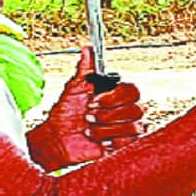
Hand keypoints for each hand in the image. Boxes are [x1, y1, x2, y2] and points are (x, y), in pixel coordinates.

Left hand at [27, 49, 148, 167]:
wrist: (58, 139)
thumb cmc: (65, 113)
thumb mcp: (74, 88)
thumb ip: (85, 69)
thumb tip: (88, 49)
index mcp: (116, 95)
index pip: (133, 90)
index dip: (113, 98)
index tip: (92, 102)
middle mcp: (125, 110)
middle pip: (137, 109)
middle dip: (108, 115)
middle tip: (89, 117)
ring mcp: (126, 129)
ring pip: (134, 127)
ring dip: (106, 129)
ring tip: (90, 131)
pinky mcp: (124, 146)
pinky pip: (131, 143)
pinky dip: (113, 142)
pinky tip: (101, 142)